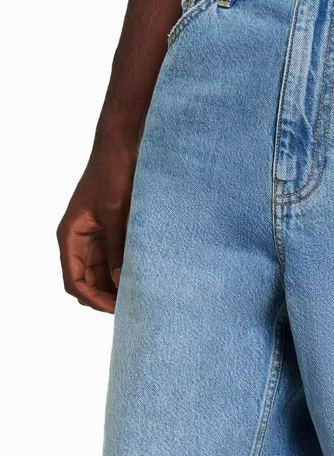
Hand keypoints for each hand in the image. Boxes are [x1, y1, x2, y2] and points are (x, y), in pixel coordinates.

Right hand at [57, 133, 138, 312]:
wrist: (123, 147)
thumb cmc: (113, 173)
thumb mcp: (115, 213)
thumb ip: (116, 247)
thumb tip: (119, 281)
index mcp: (70, 236)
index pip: (74, 280)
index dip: (92, 298)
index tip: (115, 308)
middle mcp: (78, 240)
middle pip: (86, 282)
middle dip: (104, 297)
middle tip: (131, 308)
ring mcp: (94, 237)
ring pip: (101, 274)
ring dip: (115, 287)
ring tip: (138, 297)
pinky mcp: (111, 232)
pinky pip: (114, 260)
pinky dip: (123, 271)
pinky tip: (142, 278)